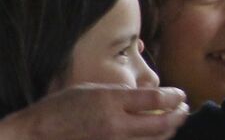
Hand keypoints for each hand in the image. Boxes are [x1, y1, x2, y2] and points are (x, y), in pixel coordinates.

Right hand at [0, 85, 187, 139]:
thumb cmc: (63, 107)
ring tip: (175, 121)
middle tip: (185, 108)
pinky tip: (156, 136)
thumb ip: (123, 94)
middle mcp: (116, 125)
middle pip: (162, 124)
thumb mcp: (94, 90)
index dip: (175, 97)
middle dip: (180, 115)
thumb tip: (149, 96)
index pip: (156, 100)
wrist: (37, 135)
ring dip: (170, 131)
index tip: (180, 94)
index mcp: (112, 102)